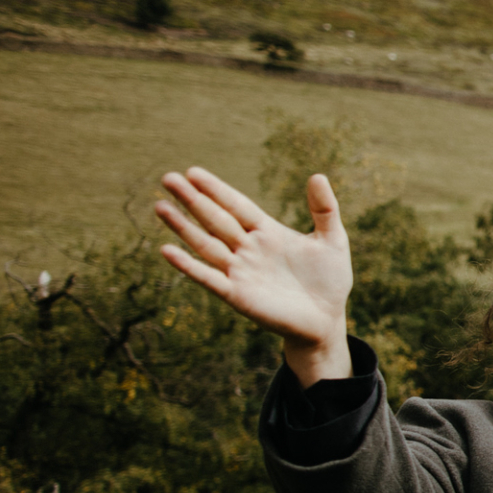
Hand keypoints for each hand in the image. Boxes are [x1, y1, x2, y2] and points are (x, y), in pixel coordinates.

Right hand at [155, 167, 352, 382]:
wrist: (326, 321)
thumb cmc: (329, 281)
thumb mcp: (332, 241)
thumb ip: (325, 210)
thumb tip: (317, 175)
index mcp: (267, 232)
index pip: (236, 205)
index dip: (216, 189)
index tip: (192, 172)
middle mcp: (248, 249)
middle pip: (215, 219)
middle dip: (192, 200)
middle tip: (168, 178)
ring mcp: (239, 271)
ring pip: (205, 244)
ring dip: (183, 227)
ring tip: (160, 206)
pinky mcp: (236, 295)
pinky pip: (208, 278)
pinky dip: (188, 265)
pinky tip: (167, 250)